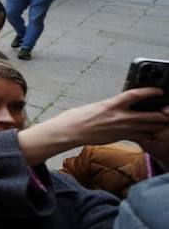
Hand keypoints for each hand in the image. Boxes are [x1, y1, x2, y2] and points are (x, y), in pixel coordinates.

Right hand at [18, 88, 168, 165]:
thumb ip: (112, 105)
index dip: (150, 92)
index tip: (159, 90)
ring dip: (158, 125)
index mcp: (111, 104)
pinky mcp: (120, 137)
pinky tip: (153, 134)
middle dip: (162, 114)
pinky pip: (140, 137)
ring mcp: (121, 129)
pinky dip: (148, 135)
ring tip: (164, 123)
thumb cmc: (78, 117)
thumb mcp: (96, 106)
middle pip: (149, 115)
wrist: (70, 132)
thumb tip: (121, 104)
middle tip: (168, 112)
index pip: (135, 95)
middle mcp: (119, 117)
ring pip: (148, 127)